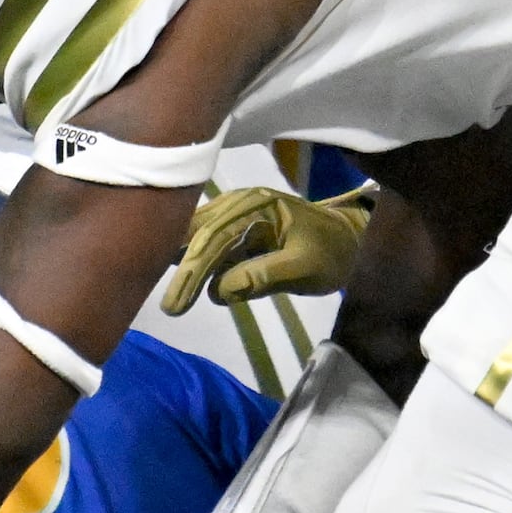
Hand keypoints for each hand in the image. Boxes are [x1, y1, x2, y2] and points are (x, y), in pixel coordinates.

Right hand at [161, 186, 369, 315]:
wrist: (347, 240)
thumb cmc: (330, 252)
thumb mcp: (306, 267)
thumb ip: (264, 275)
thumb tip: (219, 291)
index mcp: (257, 205)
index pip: (216, 237)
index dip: (193, 271)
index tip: (177, 304)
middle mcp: (238, 203)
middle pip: (199, 235)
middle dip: (183, 271)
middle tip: (171, 309)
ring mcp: (233, 214)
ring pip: (196, 237)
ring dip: (180, 263)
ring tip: (163, 294)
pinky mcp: (233, 229)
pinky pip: (205, 242)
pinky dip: (190, 259)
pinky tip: (173, 275)